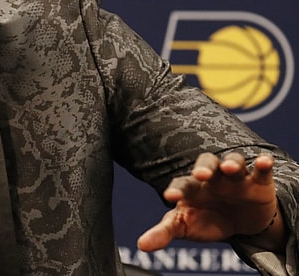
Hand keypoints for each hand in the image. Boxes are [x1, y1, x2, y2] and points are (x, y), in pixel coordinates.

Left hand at [137, 152, 284, 251]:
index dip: (175, 190)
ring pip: (233, 162)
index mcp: (191, 188)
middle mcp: (212, 178)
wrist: (239, 223)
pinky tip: (264, 162)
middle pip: (206, 163)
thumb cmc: (205, 220)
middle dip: (203, 167)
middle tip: (200, 175)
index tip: (170, 198)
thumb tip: (142, 245)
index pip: (181, 184)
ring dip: (231, 163)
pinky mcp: (258, 183)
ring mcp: (235, 178)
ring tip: (229, 168)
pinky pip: (261, 171)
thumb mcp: (185, 227)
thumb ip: (163, 233)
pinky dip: (263, 165)